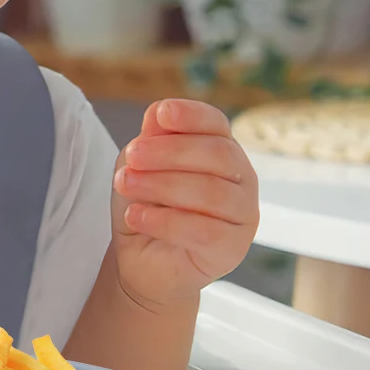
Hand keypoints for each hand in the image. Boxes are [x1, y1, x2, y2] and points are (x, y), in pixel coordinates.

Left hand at [110, 99, 258, 309]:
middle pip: (217, 154)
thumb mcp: (140, 163)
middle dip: (169, 152)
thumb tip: (159, 112)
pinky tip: (136, 216)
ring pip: (211, 192)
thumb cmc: (147, 202)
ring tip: (125, 185)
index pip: (216, 123)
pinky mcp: (234, 249)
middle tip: (132, 156)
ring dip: (161, 185)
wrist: (143, 258)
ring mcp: (244, 214)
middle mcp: (242, 178)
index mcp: (222, 148)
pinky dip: (164, 221)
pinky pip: (204, 231)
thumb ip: (153, 138)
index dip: (192, 114)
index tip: (162, 113)